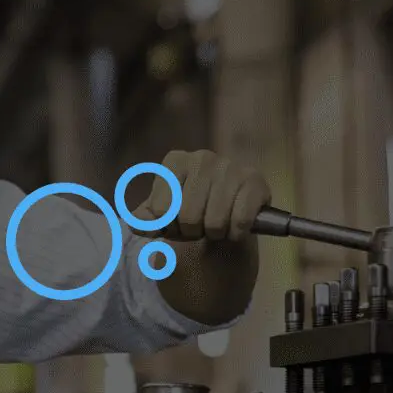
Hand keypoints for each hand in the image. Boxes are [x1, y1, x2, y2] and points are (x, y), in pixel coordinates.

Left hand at [131, 149, 270, 242]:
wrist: (228, 211)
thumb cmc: (191, 209)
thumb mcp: (163, 215)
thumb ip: (145, 220)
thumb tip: (137, 225)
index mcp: (175, 161)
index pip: (161, 209)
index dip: (169, 225)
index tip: (178, 221)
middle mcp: (202, 157)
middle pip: (189, 217)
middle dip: (193, 232)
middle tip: (200, 225)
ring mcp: (230, 167)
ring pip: (214, 222)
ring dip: (215, 234)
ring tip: (218, 225)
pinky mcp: (255, 181)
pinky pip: (240, 221)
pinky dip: (236, 234)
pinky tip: (235, 228)